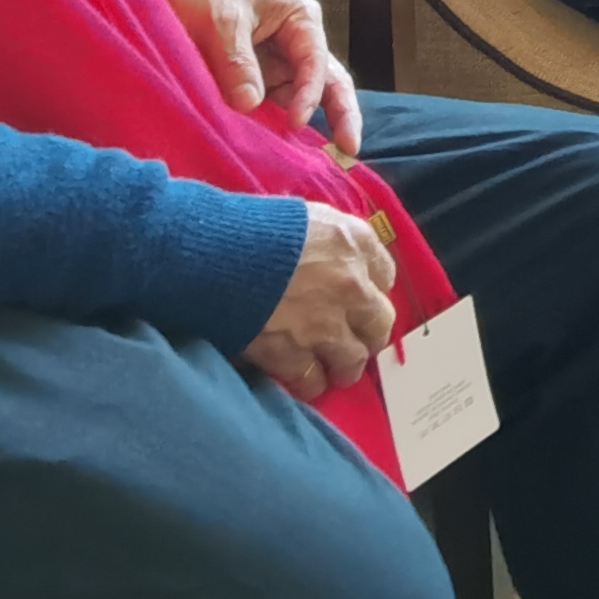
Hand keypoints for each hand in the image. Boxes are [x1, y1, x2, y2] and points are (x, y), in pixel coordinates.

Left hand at [168, 0, 361, 154]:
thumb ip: (236, 60)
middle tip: (349, 149)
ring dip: (321, 127)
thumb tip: (250, 103)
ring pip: (311, 100)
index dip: (310, 93)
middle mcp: (301, 46)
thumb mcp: (221, 20)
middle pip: (331, 82)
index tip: (297, 122)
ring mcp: (284, 67)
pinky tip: (295, 155)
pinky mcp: (265, 85)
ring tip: (332, 161)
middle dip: (343, 115)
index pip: (316, 60)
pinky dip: (288, 131)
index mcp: (301, 20)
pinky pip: (280, 109)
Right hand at [244, 200, 400, 400]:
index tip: (360, 299)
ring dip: (344, 367)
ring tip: (334, 371)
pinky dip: (309, 382)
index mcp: (355, 243)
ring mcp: (324, 324)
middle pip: (379, 325)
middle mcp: (351, 286)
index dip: (371, 290)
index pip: (386, 276)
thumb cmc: (253, 225)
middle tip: (356, 343)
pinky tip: (304, 380)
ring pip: (352, 360)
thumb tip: (335, 258)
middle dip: (369, 337)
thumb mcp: (306, 216)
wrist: (211, 254)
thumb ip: (331, 239)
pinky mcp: (291, 353)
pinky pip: (311, 379)